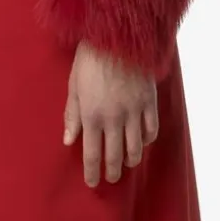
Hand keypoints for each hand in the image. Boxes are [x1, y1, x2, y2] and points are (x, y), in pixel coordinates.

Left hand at [62, 41, 158, 186]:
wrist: (117, 37)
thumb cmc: (90, 59)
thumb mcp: (73, 87)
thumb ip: (72, 116)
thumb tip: (68, 140)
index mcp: (91, 116)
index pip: (91, 154)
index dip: (92, 172)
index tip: (92, 183)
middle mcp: (113, 119)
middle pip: (115, 155)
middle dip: (112, 171)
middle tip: (111, 178)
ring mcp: (134, 111)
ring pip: (136, 147)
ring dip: (131, 160)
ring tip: (128, 164)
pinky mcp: (149, 102)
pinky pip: (151, 130)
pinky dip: (146, 141)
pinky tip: (142, 143)